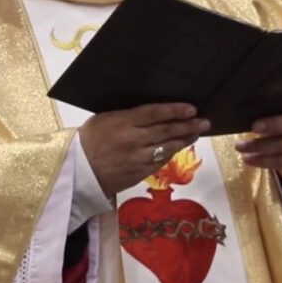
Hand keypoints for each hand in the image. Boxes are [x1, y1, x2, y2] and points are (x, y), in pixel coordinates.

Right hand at [79, 102, 209, 194]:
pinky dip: (171, 154)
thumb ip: (128, 115)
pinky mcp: (139, 174)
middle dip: (188, 125)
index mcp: (123, 122)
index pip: (155, 113)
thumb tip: (152, 111)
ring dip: (184, 140)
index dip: (175, 110)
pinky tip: (178, 148)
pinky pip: (160, 162)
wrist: (77, 171)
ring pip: (167, 148)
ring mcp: (137, 159)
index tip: (191, 108)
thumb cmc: (88, 140)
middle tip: (204, 121)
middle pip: (166, 131)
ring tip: (197, 133)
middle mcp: (133, 140)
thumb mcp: (104, 119)